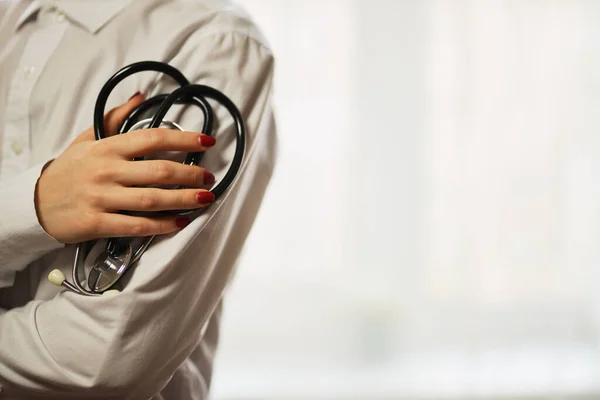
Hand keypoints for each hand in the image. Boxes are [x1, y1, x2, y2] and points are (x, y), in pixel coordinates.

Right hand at [35, 94, 216, 243]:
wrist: (34, 203)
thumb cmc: (68, 170)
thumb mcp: (87, 139)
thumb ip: (114, 117)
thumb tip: (140, 98)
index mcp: (107, 148)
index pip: (153, 138)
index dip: (184, 139)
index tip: (207, 142)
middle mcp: (106, 171)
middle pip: (160, 171)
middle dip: (191, 174)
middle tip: (209, 178)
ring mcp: (102, 198)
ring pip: (153, 199)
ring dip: (184, 199)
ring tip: (205, 198)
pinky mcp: (98, 223)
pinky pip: (137, 225)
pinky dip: (163, 225)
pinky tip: (180, 222)